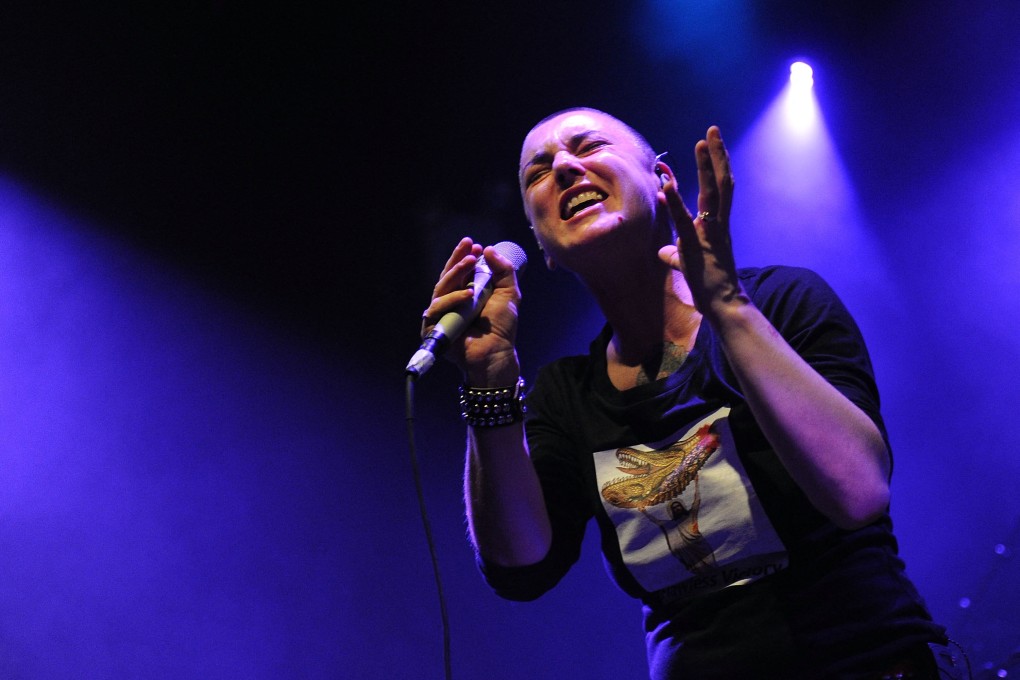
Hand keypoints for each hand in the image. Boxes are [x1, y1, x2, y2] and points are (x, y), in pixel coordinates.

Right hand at [421, 237, 521, 383]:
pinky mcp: (433, 327)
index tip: (474, 245)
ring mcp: (441, 314)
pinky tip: (468, 294)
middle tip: (469, 248)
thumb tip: (489, 249)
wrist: (496, 352)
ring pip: (441, 288)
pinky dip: (453, 300)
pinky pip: (437, 308)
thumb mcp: (508, 293)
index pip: (460, 271)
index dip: (464, 256)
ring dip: (456, 274)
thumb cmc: (501, 327)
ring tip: (471, 263)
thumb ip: (503, 271)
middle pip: (447, 276)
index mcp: (465, 293)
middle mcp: (451, 302)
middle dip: (457, 259)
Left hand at [657, 126, 742, 316]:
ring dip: (706, 166)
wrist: (724, 304)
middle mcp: (718, 224)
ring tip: (701, 142)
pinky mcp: (696, 245)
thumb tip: (663, 251)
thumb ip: (675, 254)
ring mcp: (710, 233)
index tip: (711, 145)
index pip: (718, 189)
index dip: (714, 166)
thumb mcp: (687, 264)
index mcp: (716, 226)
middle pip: (721, 182)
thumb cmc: (708, 285)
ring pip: (713, 193)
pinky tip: (665, 185)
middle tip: (713, 130)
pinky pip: (685, 220)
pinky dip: (674, 201)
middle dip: (716, 155)